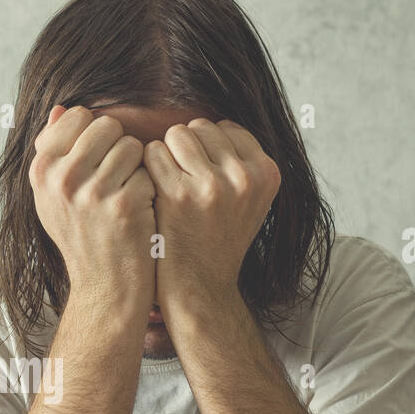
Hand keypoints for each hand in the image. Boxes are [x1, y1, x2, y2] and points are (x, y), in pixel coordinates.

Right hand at [30, 104, 156, 317]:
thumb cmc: (84, 236)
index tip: (96, 164)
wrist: (105, 287)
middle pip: (107, 126)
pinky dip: (149, 189)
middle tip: (117, 181)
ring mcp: (90, 193)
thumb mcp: (55, 196)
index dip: (97, 135)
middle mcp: (61, 179)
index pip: (78, 116)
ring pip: (132, 146)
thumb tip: (61, 108)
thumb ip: (55, 151)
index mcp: (41, 171)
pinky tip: (139, 213)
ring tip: (127, 197)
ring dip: (137, 169)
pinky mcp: (122, 205)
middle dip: (119, 148)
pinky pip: (147, 171)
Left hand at [142, 118, 279, 323]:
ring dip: (166, 156)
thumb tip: (217, 123)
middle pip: (200, 127)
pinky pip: (152, 153)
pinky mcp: (178, 195)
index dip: (206, 149)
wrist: (200, 290)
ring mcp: (212, 185)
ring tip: (170, 188)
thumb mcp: (248, 201)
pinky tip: (153, 193)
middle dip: (186, 150)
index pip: (227, 127)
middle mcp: (244, 177)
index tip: (202, 177)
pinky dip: (147, 169)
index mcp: (267, 174)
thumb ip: (241, 162)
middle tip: (184, 186)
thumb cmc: (216, 242)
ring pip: (176, 135)